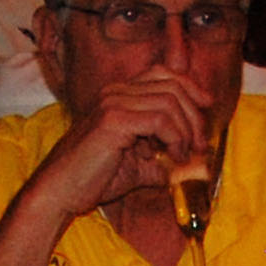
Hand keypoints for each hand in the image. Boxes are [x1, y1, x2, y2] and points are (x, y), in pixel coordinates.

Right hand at [31, 67, 216, 218]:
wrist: (60, 191)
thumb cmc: (91, 179)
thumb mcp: (136, 168)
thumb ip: (161, 163)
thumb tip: (189, 167)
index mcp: (119, 95)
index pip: (163, 74)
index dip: (190, 87)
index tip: (206, 107)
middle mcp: (116, 92)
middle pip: (172, 85)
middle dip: (194, 115)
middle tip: (199, 145)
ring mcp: (114, 103)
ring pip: (170, 101)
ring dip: (186, 130)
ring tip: (183, 155)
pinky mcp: (114, 120)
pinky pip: (160, 120)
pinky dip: (174, 138)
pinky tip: (170, 157)